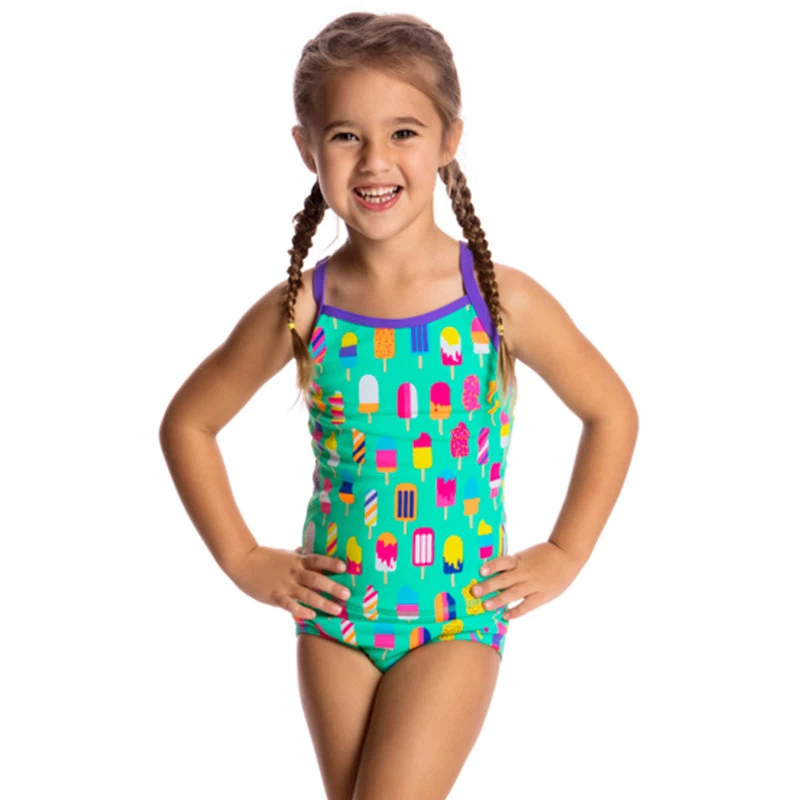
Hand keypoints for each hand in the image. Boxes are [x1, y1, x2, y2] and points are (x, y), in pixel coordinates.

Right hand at [225, 545, 351, 619]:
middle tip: (347, 594)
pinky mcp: (274, 596)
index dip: (330, 563)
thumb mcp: (284, 553)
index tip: (344, 568)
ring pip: (307, 594)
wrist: (242, 562)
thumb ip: (298, 554)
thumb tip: (310, 549)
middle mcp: (293, 572)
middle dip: (333, 587)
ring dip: (323, 603)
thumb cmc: (265, 557)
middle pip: (316, 579)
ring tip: (337, 610)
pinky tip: (312, 615)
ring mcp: (284, 585)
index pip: (317, 560)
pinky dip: (301, 610)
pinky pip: (289, 604)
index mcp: (296, 560)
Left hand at [470, 542, 583, 621]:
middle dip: (489, 586)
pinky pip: (527, 605)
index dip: (492, 566)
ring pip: (514, 593)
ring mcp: (534, 584)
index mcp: (520, 560)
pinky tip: (505, 615)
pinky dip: (516, 611)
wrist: (567, 555)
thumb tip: (490, 572)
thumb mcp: (525, 556)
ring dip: (499, 600)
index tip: (480, 571)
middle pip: (505, 579)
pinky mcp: (542, 595)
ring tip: (486, 606)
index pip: (504, 562)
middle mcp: (525, 572)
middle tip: (475, 592)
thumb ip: (511, 565)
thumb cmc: (541, 555)